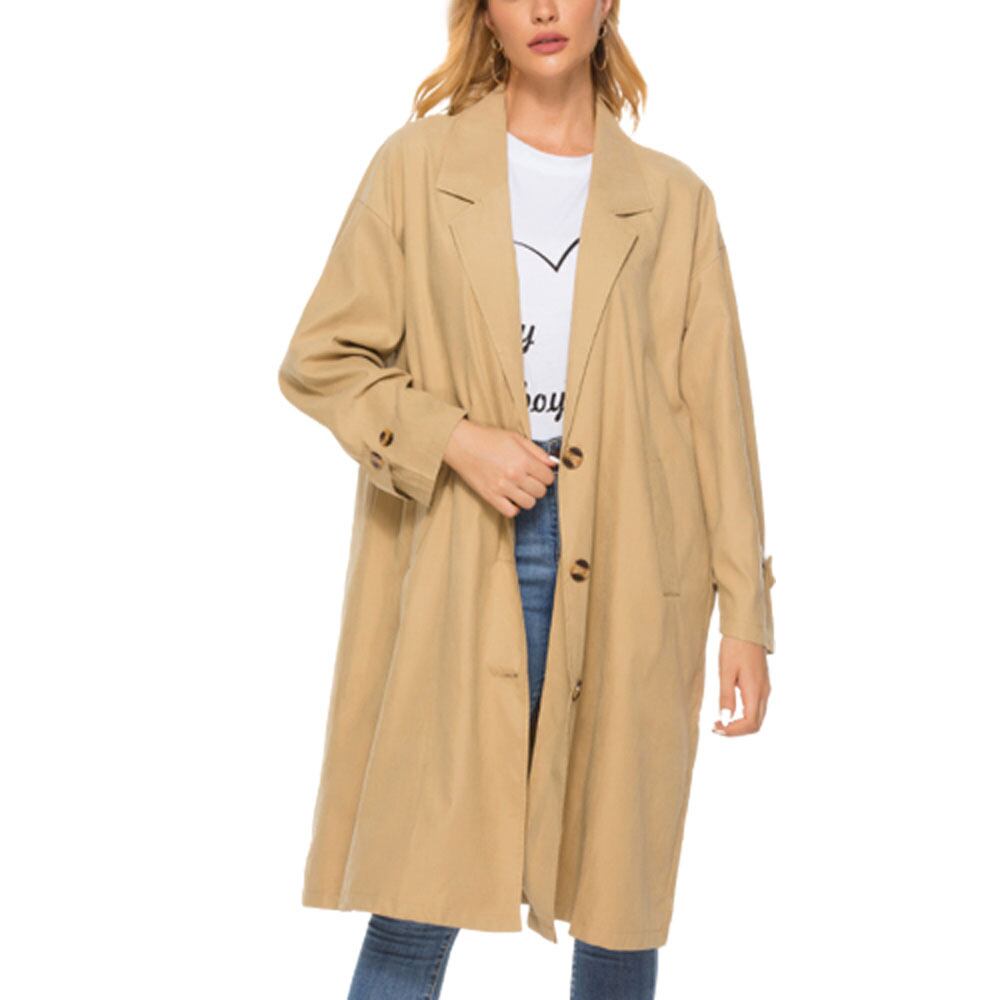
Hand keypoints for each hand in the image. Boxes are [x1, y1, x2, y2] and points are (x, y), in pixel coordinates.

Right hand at [443, 418, 559, 516]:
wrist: (462, 444)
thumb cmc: (487, 438)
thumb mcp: (516, 438)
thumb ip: (537, 451)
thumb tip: (553, 463)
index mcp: (522, 459)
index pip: (548, 477)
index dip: (547, 475)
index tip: (541, 473)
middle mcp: (514, 475)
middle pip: (541, 492)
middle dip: (539, 486)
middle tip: (531, 480)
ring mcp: (502, 488)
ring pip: (529, 503)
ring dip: (529, 497)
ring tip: (522, 489)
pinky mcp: (490, 496)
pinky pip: (511, 512)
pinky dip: (515, 507)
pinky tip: (512, 498)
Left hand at [712, 636, 770, 735]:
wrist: (747, 629)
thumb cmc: (734, 647)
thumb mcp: (726, 672)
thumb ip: (726, 696)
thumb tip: (725, 719)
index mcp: (755, 691)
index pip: (750, 723)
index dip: (733, 731)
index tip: (716, 727)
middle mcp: (764, 693)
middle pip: (756, 724)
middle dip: (736, 731)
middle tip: (716, 727)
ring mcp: (764, 689)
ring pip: (757, 717)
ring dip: (740, 724)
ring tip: (720, 721)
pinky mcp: (762, 684)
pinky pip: (756, 707)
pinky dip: (744, 715)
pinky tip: (729, 710)